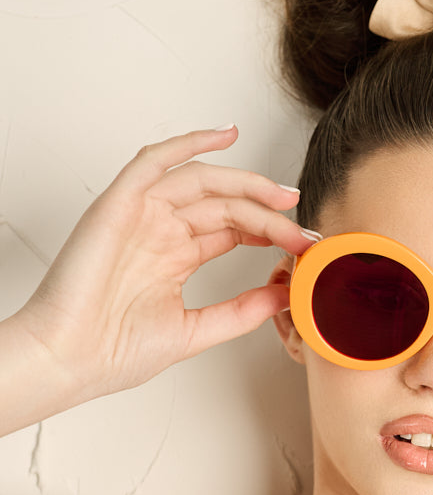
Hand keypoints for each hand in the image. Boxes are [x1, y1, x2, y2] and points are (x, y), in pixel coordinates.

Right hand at [15, 126, 315, 401]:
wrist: (67, 360)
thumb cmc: (111, 352)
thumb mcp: (195, 331)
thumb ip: (241, 312)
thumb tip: (286, 295)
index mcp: (173, 257)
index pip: (232, 229)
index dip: (270, 230)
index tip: (304, 246)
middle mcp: (159, 231)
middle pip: (225, 204)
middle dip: (268, 211)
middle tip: (302, 225)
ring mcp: (140, 215)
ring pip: (202, 181)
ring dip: (246, 183)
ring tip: (283, 196)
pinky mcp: (119, 204)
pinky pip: (155, 160)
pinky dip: (189, 142)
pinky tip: (226, 134)